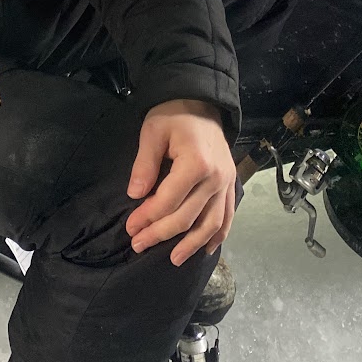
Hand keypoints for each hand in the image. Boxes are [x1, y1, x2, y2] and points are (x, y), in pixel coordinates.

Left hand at [126, 99, 236, 266]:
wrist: (202, 102)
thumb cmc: (173, 115)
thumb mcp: (152, 131)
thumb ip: (144, 164)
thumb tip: (135, 195)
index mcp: (196, 163)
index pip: (168, 201)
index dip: (147, 217)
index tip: (130, 228)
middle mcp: (215, 178)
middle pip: (187, 216)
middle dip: (161, 234)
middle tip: (139, 245)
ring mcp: (226, 183)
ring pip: (211, 223)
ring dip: (192, 244)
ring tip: (174, 260)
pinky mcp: (231, 184)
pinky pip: (227, 216)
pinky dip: (219, 235)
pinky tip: (206, 248)